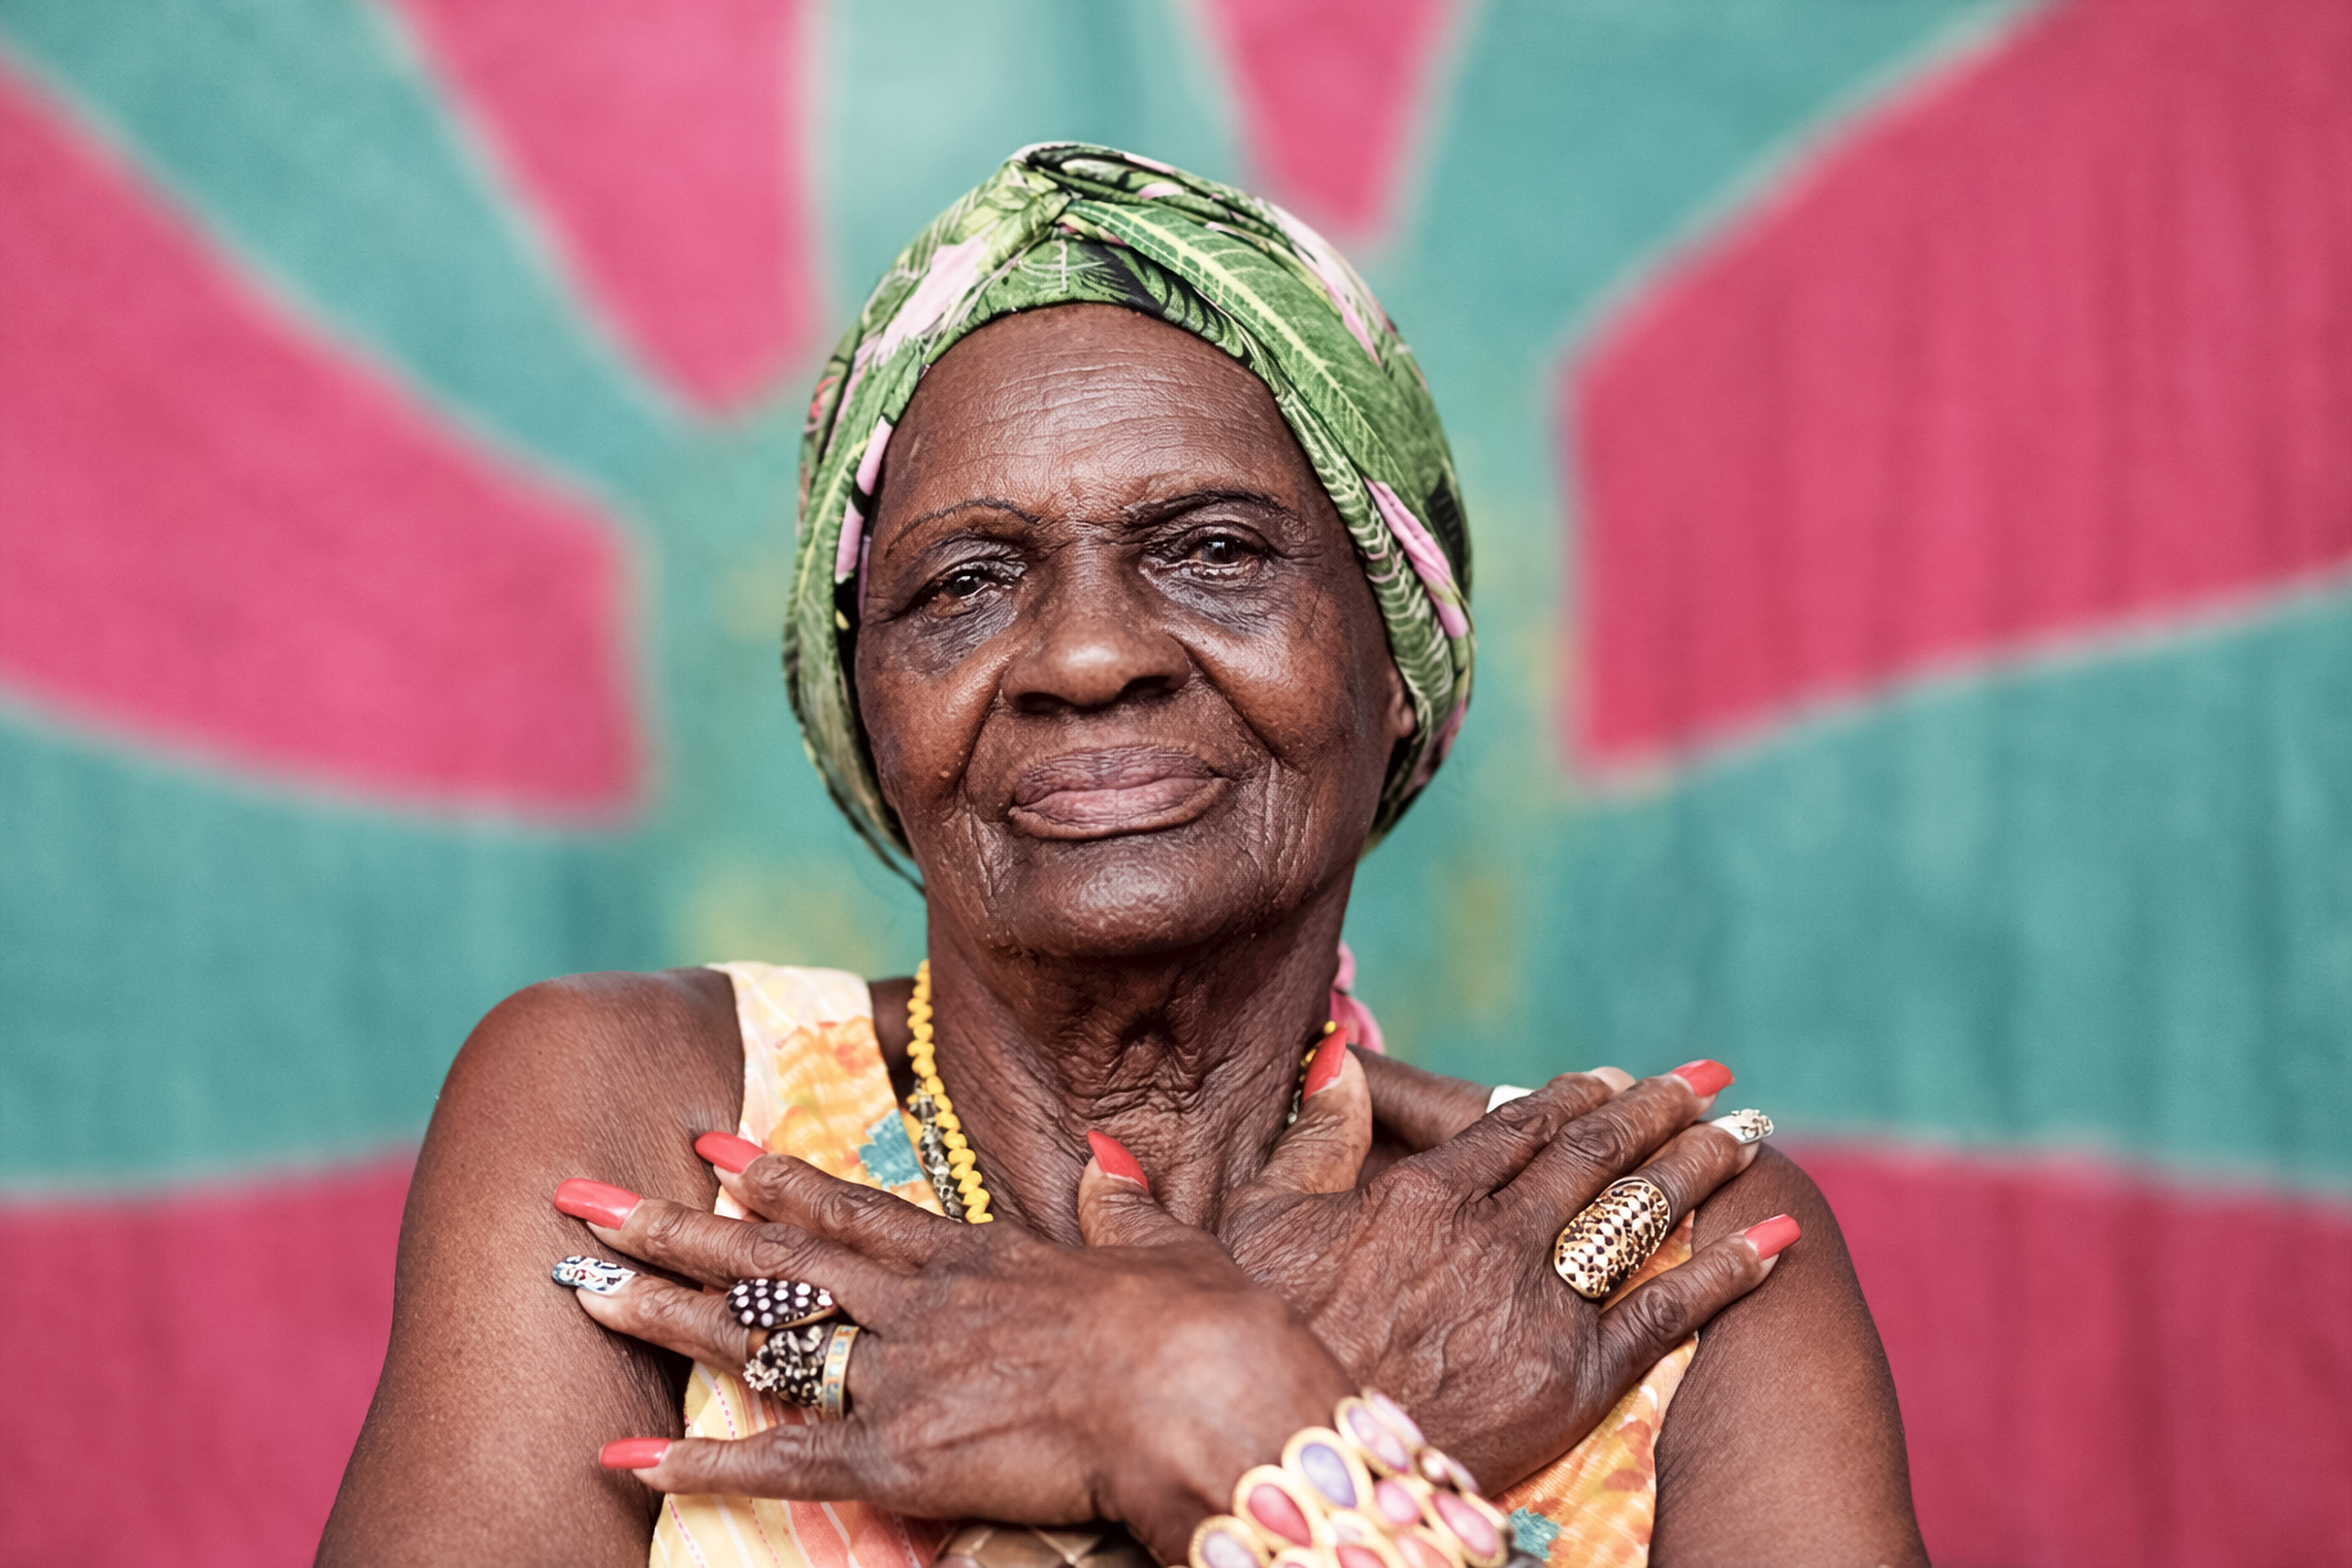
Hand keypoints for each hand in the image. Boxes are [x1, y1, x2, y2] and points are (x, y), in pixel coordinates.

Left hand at [550, 1145, 1351, 1562]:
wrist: (1202, 1389)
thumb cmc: (1201, 1324)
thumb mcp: (1163, 1243)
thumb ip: (1120, 1201)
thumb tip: (1108, 1158)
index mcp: (977, 1256)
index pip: (851, 1208)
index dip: (774, 1178)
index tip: (708, 1144)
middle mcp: (921, 1304)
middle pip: (772, 1259)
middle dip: (672, 1226)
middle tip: (583, 1198)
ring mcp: (903, 1376)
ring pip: (758, 1339)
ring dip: (663, 1314)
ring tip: (580, 1287)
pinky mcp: (902, 1457)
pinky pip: (783, 1460)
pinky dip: (700, 1461)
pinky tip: (625, 1458)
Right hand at [1192, 1048, 1788, 1490]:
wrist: (1311, 1465)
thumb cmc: (1273, 1343)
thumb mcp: (1262, 1222)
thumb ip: (1312, 1136)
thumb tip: (1337, 1055)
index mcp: (1426, 1192)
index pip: (1520, 1125)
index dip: (1574, 1094)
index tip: (1613, 1075)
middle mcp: (1496, 1234)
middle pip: (1595, 1153)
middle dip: (1658, 1108)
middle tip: (1705, 1076)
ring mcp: (1542, 1304)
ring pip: (1640, 1214)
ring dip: (1699, 1162)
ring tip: (1745, 1128)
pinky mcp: (1579, 1376)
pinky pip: (1669, 1309)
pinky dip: (1729, 1267)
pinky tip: (1772, 1236)